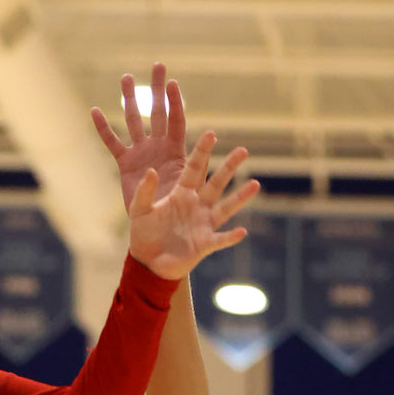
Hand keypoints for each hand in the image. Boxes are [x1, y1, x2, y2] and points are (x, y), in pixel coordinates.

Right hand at [92, 64, 188, 214]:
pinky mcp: (125, 164)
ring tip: (127, 77)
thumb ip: (190, 172)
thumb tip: (201, 147)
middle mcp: (158, 146)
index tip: (173, 83)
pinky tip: (95, 110)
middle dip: (158, 89)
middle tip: (159, 65)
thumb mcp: (187, 192)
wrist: (160, 230)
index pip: (176, 121)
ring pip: (133, 120)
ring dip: (130, 100)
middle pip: (157, 112)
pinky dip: (103, 128)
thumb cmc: (180, 214)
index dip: (175, 102)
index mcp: (176, 151)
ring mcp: (141, 153)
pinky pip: (112, 142)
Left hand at [116, 129, 258, 281]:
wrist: (146, 261)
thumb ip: (145, 191)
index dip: (202, 152)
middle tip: (243, 150)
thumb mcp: (139, 209)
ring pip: (226, 207)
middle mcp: (197, 206)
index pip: (194, 169)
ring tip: (255, 184)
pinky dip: (230, 237)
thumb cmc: (143, 232)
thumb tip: (151, 170)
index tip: (211, 133)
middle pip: (216, 183)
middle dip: (229, 167)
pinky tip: (241, 232)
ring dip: (240, 197)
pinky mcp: (204, 244)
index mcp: (181, 194)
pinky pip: (220, 239)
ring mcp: (203, 224)